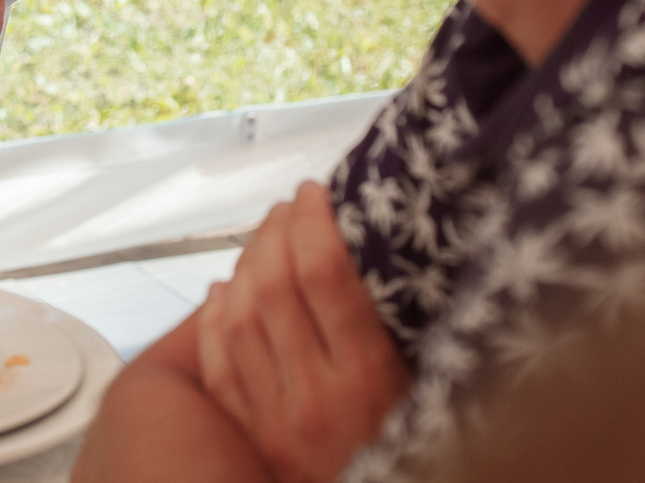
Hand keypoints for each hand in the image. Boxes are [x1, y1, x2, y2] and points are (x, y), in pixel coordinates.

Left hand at [194, 183, 406, 482]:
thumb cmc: (422, 452)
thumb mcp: (429, 388)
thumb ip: (398, 330)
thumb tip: (375, 252)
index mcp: (369, 377)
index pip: (322, 272)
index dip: (311, 220)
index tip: (314, 193)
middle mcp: (316, 395)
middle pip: (273, 284)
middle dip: (275, 231)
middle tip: (286, 208)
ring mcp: (275, 417)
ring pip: (239, 315)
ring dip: (244, 264)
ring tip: (262, 240)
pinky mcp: (252, 435)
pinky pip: (219, 362)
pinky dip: (215, 317)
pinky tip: (223, 290)